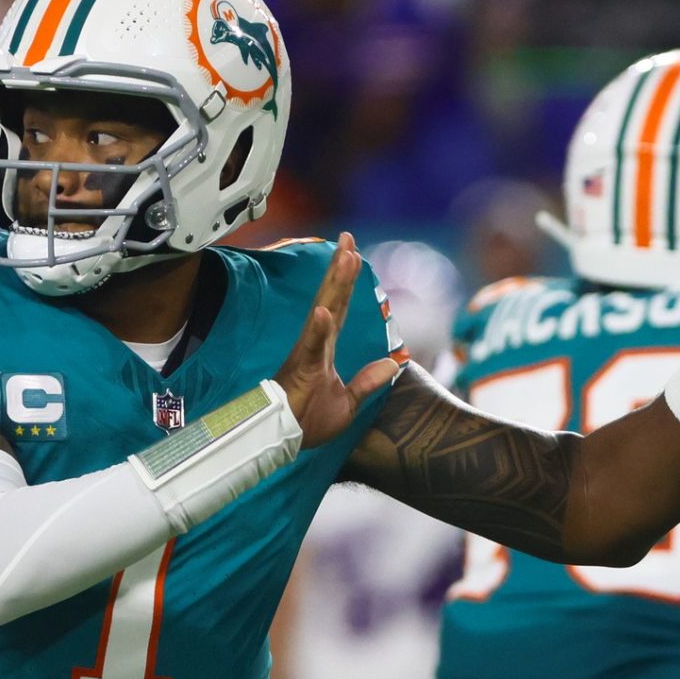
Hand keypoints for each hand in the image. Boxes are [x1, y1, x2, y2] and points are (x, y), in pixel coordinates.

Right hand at [274, 233, 400, 446]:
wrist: (286, 440)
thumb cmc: (308, 422)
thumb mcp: (350, 402)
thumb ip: (368, 381)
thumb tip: (393, 363)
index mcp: (325, 349)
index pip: (339, 307)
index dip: (347, 281)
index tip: (353, 253)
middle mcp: (316, 344)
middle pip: (332, 298)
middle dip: (341, 268)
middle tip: (348, 238)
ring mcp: (308, 353)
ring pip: (324, 311)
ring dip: (335, 285)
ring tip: (345, 257)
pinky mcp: (301, 369)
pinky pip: (311, 346)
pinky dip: (318, 328)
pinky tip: (324, 310)